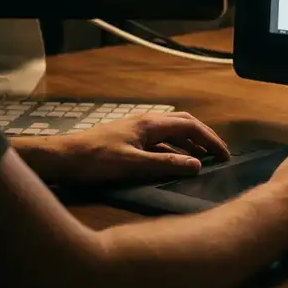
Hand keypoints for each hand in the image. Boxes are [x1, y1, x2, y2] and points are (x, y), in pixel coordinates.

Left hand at [39, 112, 229, 184]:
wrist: (62, 159)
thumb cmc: (95, 161)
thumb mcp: (133, 165)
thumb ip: (166, 164)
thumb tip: (197, 165)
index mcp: (151, 124)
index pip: (191, 126)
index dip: (210, 139)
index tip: (225, 155)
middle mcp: (147, 122)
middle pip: (184, 124)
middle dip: (204, 138)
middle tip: (219, 155)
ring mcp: (137, 130)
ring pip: (172, 133)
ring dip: (190, 144)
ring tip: (203, 160)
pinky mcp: (129, 140)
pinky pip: (160, 141)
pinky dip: (174, 150)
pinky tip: (175, 163)